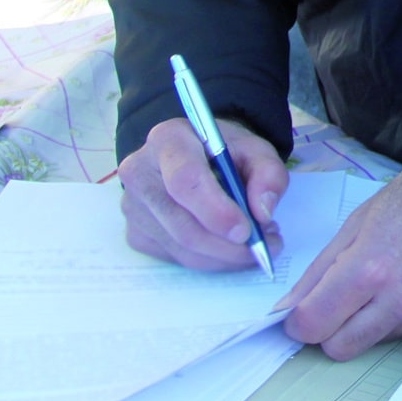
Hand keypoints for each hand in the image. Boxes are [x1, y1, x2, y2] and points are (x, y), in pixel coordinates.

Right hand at [118, 116, 287, 270]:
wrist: (195, 154)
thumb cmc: (224, 150)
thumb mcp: (255, 149)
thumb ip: (268, 174)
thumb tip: (262, 212)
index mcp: (168, 140)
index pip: (185, 180)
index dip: (216, 211)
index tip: (245, 230)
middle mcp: (140, 172)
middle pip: (182, 224)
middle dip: (227, 246)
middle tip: (265, 246)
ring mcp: (134, 206)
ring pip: (181, 247)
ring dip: (224, 256)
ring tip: (254, 245)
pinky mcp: (136, 232)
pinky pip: (175, 258)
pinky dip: (210, 260)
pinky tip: (229, 246)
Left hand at [278, 160, 401, 360]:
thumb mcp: (355, 225)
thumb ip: (318, 272)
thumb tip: (288, 308)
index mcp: (369, 269)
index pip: (314, 324)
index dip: (299, 322)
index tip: (300, 315)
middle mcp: (400, 299)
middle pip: (340, 348)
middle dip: (330, 330)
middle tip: (337, 305)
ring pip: (374, 342)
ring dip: (368, 323)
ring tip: (386, 284)